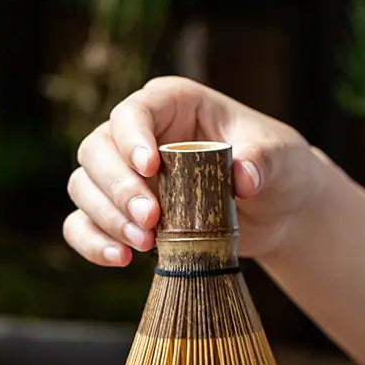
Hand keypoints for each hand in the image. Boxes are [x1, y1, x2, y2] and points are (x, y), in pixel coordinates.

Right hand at [64, 76, 317, 265]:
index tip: (150, 168)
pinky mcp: (122, 215)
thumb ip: (262, 160)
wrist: (276, 211)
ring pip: (85, 188)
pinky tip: (120, 259)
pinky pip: (85, 225)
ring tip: (145, 243)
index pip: (134, 111)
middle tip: (151, 220)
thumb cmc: (275, 168)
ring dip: (106, 218)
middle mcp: (139, 136)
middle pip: (97, 150)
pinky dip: (93, 243)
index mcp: (172, 105)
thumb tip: (243, 176)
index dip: (132, 138)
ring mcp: (125, 177)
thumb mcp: (279, 157)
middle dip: (118, 188)